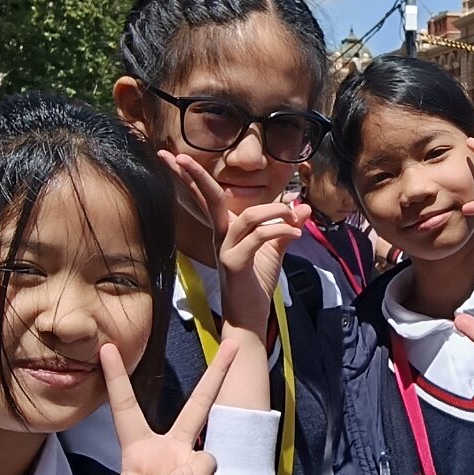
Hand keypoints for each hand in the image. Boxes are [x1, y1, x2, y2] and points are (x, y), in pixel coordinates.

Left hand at [104, 339, 236, 474]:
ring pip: (205, 460)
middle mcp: (171, 453)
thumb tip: (188, 473)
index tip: (106, 347)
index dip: (117, 378)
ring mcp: (195, 470)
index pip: (126, 408)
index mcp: (138, 452)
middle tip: (235, 345)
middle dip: (217, 375)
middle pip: (197, 407)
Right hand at [161, 150, 309, 335]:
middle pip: (208, 198)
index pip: (207, 197)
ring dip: (273, 211)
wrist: (250, 319)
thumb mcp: (274, 250)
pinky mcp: (234, 264)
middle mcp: (220, 236)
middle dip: (195, 176)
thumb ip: (285, 227)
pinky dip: (278, 230)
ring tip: (293, 214)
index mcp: (226, 230)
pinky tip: (295, 232)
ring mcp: (225, 250)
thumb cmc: (256, 284)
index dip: (190, 177)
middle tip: (179, 155)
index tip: (171, 155)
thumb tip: (302, 206)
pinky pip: (257, 238)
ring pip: (245, 217)